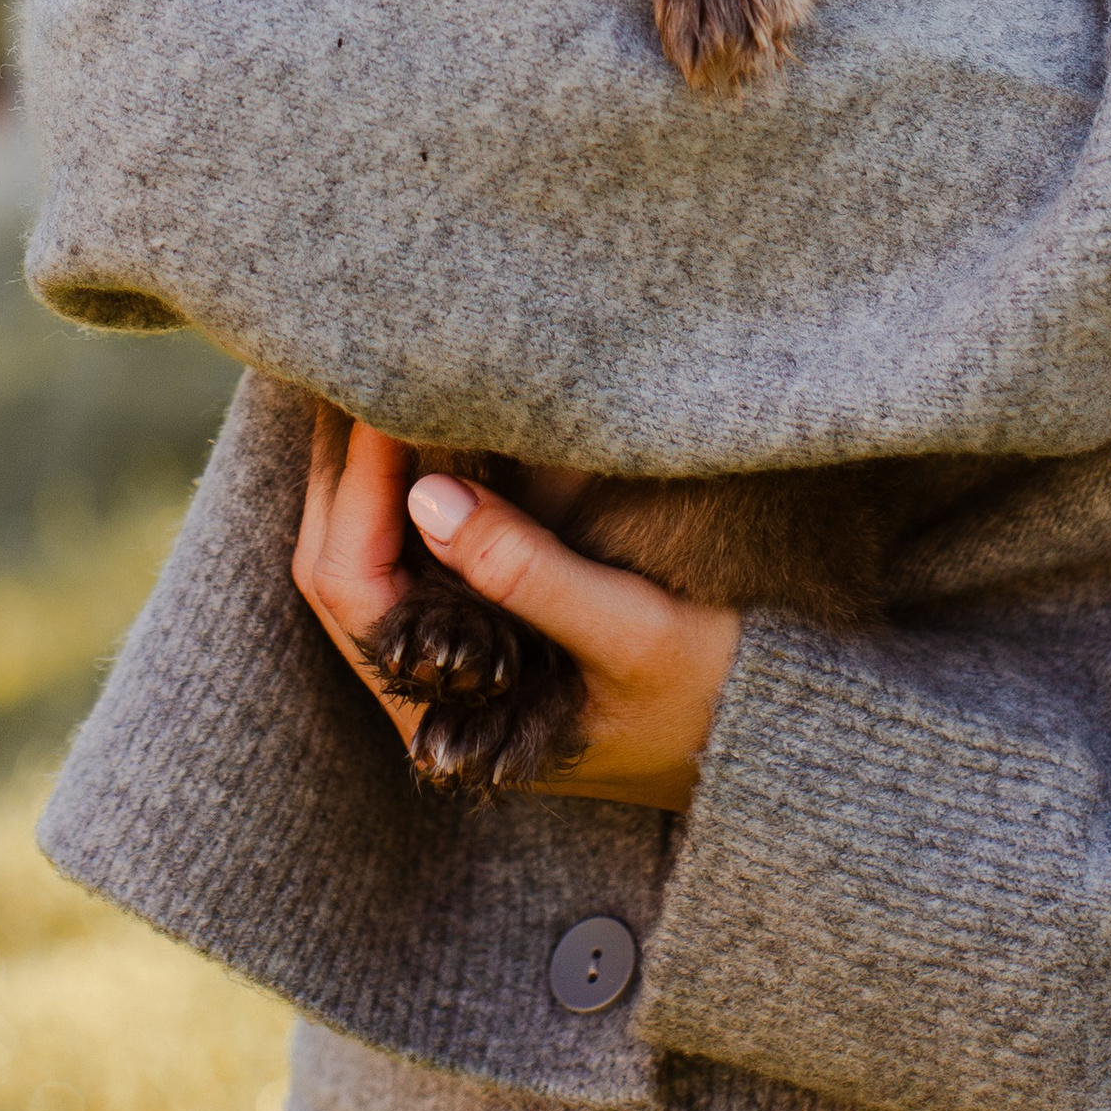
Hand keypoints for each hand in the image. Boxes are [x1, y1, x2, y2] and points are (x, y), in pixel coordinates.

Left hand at [294, 406, 741, 809]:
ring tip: (377, 380)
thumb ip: (528, 573)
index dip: (358, 481)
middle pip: (336, 566)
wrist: (774, 747)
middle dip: (338, 465)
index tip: (378, 391)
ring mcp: (452, 666)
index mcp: (450, 716)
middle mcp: (431, 697)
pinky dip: (397, 488)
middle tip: (357, 363)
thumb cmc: (714, 701)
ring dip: (361, 473)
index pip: (353, 583)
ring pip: (363, 556)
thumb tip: (428, 491)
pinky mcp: (483, 636)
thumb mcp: (634, 631)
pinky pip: (407, 554)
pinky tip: (416, 428)